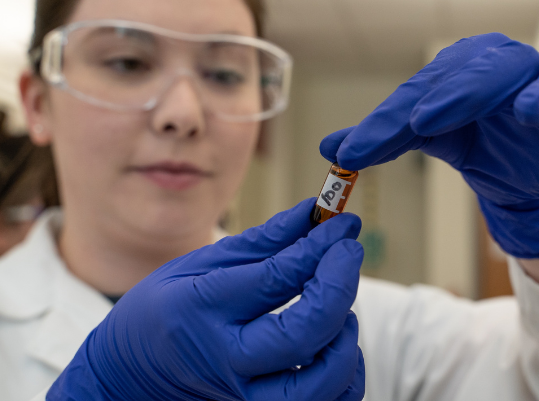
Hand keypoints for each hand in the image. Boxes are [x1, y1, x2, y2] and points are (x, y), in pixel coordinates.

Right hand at [47, 198, 364, 400]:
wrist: (131, 375)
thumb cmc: (165, 310)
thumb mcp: (200, 264)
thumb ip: (263, 242)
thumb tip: (312, 214)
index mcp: (202, 309)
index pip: (277, 278)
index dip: (320, 248)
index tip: (344, 226)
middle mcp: (226, 359)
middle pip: (304, 333)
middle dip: (340, 286)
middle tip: (349, 253)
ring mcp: (244, 396)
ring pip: (322, 381)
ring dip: (344, 336)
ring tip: (339, 308)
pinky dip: (345, 374)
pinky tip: (335, 343)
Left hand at [320, 33, 538, 257]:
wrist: (512, 172)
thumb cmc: (471, 140)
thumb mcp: (425, 137)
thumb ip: (382, 138)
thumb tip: (330, 148)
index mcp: (471, 69)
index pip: (432, 85)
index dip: (395, 115)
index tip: (365, 145)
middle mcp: (517, 75)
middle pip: (498, 68)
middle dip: (462, 92)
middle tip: (427, 119)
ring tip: (528, 111)